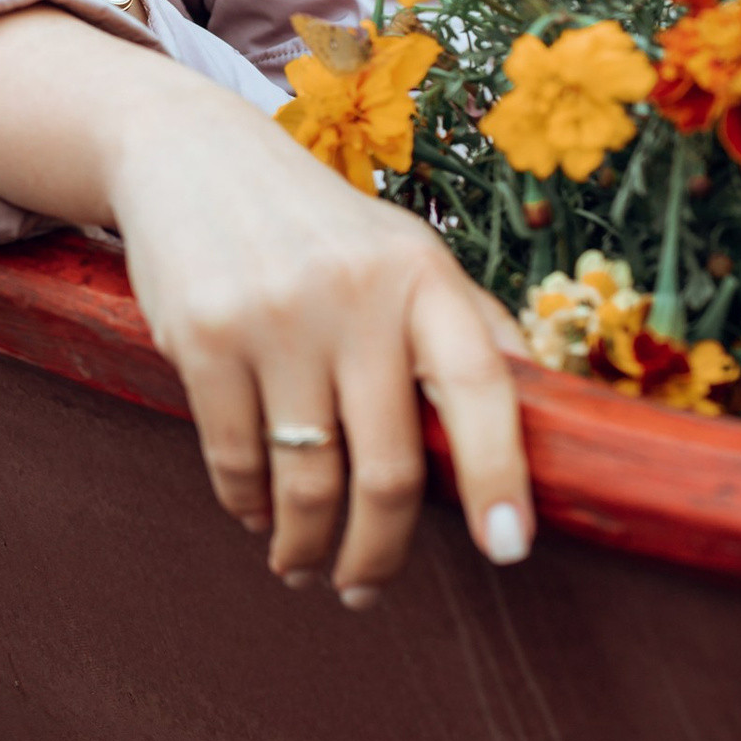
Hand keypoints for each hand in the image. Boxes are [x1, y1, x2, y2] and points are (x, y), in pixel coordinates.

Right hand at [0, 10, 532, 600]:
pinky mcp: (202, 336)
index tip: (508, 552)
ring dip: (306, 547)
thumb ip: (469, 328)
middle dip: (379, 552)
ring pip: (307, 481)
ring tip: (305, 567)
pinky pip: (235, 459)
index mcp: (422, 275)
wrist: (187, 151)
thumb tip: (553, 417)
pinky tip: (256, 516)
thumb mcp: (403, 251)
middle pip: (388, 468)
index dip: (500, 477)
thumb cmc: (316, 225)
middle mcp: (355, 295)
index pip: (481, 388)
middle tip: (365, 588)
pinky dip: (248, 506)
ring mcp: (275, 316)